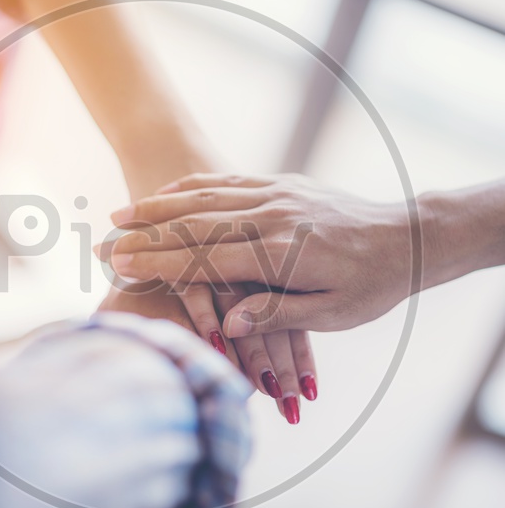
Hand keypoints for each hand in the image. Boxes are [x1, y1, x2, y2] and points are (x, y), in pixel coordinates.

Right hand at [103, 173, 412, 336]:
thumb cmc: (369, 285)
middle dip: (143, 235)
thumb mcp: (331, 313)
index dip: (158, 262)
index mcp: (281, 255)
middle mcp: (271, 218)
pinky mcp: (280, 184)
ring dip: (159, 205)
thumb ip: (275, 316)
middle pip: (194, 225)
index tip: (118, 263)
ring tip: (119, 213)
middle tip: (102, 241)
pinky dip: (191, 186)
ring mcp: (275, 195)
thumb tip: (227, 327)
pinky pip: (227, 181)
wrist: (405, 238)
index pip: (205, 258)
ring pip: (204, 197)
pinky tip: (166, 190)